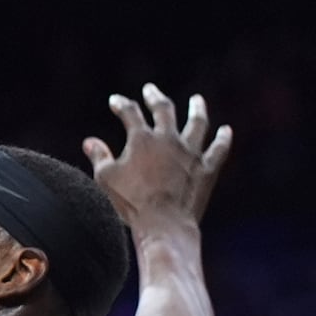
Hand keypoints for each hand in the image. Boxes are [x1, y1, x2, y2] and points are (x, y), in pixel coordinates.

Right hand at [83, 84, 232, 231]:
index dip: (121, 104)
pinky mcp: (206, 169)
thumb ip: (99, 156)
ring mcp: (190, 152)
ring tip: (197, 100)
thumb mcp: (106, 179)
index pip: (130, 113)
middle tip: (150, 90)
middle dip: (155, 98)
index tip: (116, 101)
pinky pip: (218, 150)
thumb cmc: (131, 203)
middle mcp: (168, 139)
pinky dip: (223, 140)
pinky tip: (226, 131)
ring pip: (197, 123)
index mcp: (142, 139)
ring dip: (197, 110)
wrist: (163, 224)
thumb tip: (89, 142)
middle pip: (164, 110)